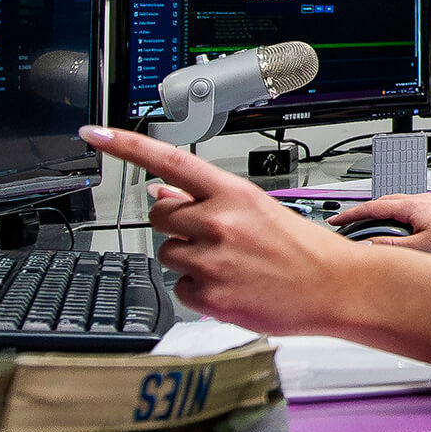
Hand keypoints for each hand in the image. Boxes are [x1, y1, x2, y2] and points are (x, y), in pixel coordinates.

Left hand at [80, 125, 360, 335]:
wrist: (334, 288)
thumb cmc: (304, 248)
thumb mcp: (259, 208)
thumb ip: (209, 200)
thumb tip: (163, 192)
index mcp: (232, 193)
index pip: (169, 160)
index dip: (127, 146)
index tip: (96, 134)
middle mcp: (217, 222)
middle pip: (160, 217)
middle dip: (177, 226)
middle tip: (212, 238)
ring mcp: (210, 261)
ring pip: (167, 255)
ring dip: (188, 261)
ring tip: (230, 266)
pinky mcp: (208, 296)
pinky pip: (179, 289)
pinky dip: (198, 291)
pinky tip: (230, 287)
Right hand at [328, 194, 430, 257]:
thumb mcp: (423, 247)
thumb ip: (394, 247)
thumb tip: (370, 247)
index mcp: (411, 206)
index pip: (372, 207)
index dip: (351, 214)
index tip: (335, 220)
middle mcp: (417, 199)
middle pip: (380, 202)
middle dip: (360, 212)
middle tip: (345, 223)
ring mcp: (426, 202)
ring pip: (393, 203)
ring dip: (377, 213)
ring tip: (365, 225)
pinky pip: (405, 207)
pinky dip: (392, 215)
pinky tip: (394, 226)